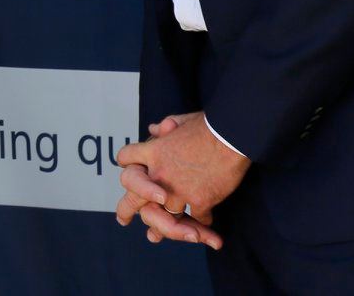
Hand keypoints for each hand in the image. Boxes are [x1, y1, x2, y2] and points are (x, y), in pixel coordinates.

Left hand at [115, 112, 246, 244]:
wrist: (230, 137)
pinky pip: (197, 218)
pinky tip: (205, 222)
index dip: (128, 163)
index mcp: (152, 151)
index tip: (130, 169)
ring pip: (167, 214)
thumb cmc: (208, 126)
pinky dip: (202, 221)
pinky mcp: (199, 201)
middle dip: (126, 209)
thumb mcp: (180, 121)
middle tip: (123, 219)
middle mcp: (159, 173)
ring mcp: (178, 190)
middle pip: (133, 196)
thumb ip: (165, 127)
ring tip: (168, 232)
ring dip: (170, 223)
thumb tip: (153, 128)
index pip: (126, 158)